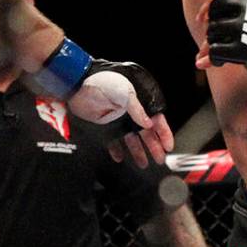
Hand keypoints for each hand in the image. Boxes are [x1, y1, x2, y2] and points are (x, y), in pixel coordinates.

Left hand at [32, 37, 173, 167]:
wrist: (78, 84)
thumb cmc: (103, 82)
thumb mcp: (124, 93)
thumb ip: (137, 109)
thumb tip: (149, 124)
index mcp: (138, 100)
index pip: (155, 118)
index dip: (163, 132)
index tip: (168, 147)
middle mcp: (129, 111)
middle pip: (145, 131)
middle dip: (152, 146)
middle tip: (159, 160)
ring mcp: (117, 118)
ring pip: (130, 138)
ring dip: (137, 151)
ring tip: (143, 164)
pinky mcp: (104, 125)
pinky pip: (113, 140)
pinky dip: (116, 150)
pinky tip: (120, 159)